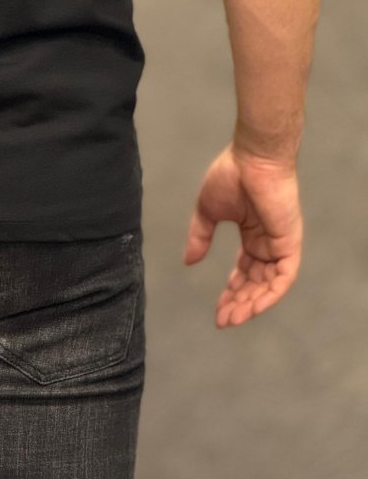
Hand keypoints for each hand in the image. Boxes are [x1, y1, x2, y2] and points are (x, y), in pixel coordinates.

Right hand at [183, 141, 302, 327]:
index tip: (217, 310)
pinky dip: (269, 294)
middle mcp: (267, 244)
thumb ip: (200, 237)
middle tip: (222, 319)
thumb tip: (188, 261)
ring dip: (252, 304)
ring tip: (232, 317)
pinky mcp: (290, 243)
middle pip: (255, 283)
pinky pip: (283, 278)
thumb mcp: (207, 211)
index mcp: (251, 235)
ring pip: (269, 285)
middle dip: (239, 303)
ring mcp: (280, 244)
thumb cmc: (231, 175)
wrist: (252, 158)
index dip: (231, 292)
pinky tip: (252, 306)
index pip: (243, 272)